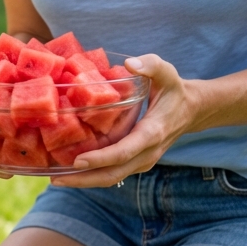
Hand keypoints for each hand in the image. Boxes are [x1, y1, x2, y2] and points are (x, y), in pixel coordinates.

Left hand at [50, 54, 195, 188]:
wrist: (191, 110)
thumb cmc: (174, 90)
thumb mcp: (167, 72)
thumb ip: (150, 65)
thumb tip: (129, 63)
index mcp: (152, 133)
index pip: (124, 151)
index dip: (101, 158)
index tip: (78, 161)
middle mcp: (147, 153)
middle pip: (113, 174)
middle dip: (83, 179)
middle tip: (55, 179)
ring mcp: (142, 161)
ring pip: (112, 178)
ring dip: (84, 182)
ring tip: (56, 179)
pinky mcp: (137, 162)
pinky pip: (113, 174)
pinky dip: (92, 176)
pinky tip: (71, 172)